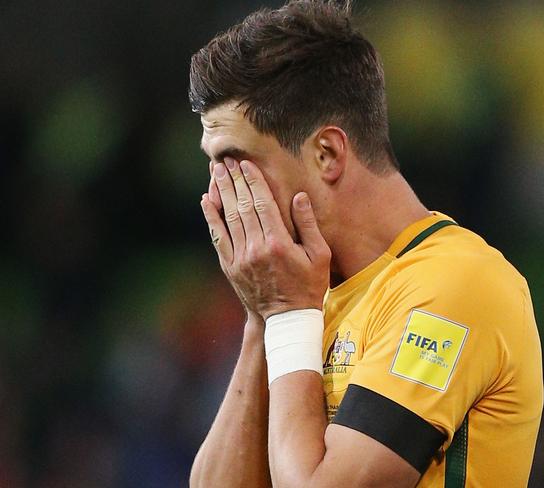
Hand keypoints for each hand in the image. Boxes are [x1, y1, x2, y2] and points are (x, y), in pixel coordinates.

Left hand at [200, 157, 330, 319]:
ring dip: (221, 192)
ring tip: (216, 172)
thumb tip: (299, 196)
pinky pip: (218, 237)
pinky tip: (207, 200)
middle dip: (234, 180)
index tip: (246, 164)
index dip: (253, 181)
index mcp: (279, 243)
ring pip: (228, 218)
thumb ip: (308, 225)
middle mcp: (256, 248)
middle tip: (227, 160)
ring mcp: (240, 258)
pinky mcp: (231, 266)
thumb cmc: (309, 285)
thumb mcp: (320, 256)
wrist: (287, 319)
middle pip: (242, 206)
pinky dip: (212, 217)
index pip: (262, 203)